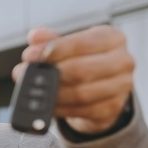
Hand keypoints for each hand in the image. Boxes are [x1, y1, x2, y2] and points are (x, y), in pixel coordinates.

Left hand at [13, 25, 133, 133]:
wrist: (102, 89)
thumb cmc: (83, 62)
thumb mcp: (69, 47)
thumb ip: (51, 41)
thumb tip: (34, 37)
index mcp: (112, 38)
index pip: (83, 43)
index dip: (54, 50)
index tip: (30, 55)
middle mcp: (122, 61)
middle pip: (82, 70)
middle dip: (49, 74)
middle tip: (24, 76)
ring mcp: (121, 86)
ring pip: (81, 93)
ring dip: (52, 94)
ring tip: (33, 92)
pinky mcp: (112, 108)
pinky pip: (82, 111)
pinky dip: (60, 109)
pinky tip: (46, 105)